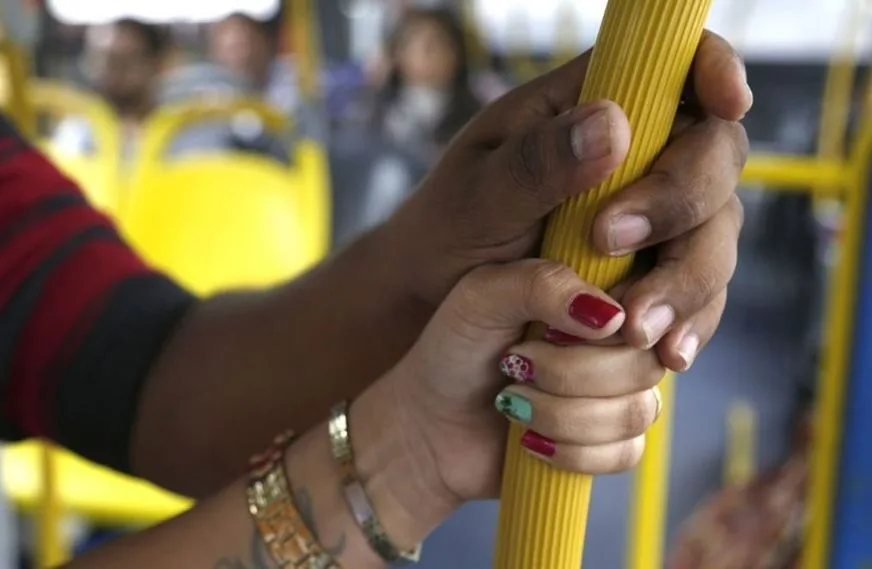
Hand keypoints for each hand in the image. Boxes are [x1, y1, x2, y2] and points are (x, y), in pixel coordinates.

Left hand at [377, 260, 682, 510]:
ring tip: (512, 401)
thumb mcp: (483, 296)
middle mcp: (616, 339)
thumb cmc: (453, 350)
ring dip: (563, 414)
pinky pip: (626, 453)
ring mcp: (618, 392)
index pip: (652, 295)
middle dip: (570, 372)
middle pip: (646, 359)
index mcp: (595, 289)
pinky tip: (530, 440)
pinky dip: (571, 452)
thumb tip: (612, 315)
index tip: (574, 330)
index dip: (627, 317)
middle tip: (513, 363)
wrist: (428, 424)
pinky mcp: (611, 443)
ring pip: (637, 410)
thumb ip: (542, 284)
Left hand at [387, 31, 748, 370]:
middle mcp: (635, 158)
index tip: (727, 103)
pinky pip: (698, 293)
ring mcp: (652, 218)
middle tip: (610, 243)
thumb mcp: (478, 194)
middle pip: (714, 156)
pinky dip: (688, 320)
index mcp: (587, 109)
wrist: (434, 298)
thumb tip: (613, 125)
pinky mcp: (654, 273)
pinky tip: (665, 351)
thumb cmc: (446, 230)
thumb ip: (538, 162)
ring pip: (715, 231)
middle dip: (682, 204)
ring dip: (687, 279)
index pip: (674, 67)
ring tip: (636, 328)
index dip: (714, 71)